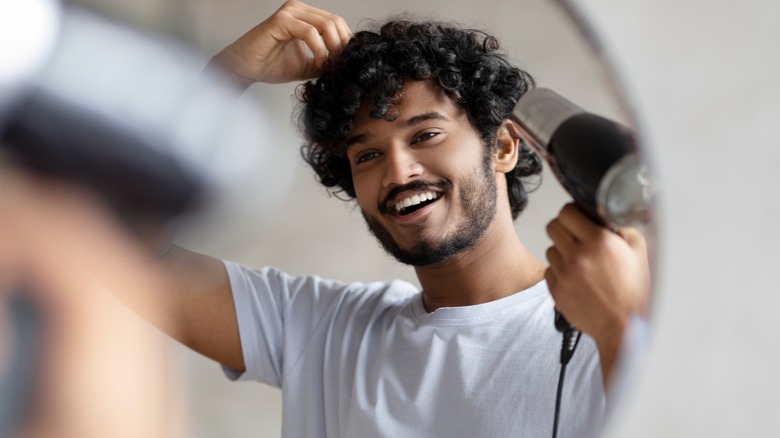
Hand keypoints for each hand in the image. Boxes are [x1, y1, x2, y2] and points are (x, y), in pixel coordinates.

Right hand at [210, 0, 351, 85]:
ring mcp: (290, 12)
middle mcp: (299, 9)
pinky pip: (310, 33)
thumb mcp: (307, 66)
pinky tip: (318, 63)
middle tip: (341, 66)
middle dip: (342, 46)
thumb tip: (346, 64)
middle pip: (335, 21)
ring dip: (333, 48)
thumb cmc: (271, 65)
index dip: (346, 43)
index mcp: (306, 16)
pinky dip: (319, 50)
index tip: (347, 63)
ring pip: (326, 25)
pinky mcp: (281, 20)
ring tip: (329, 66)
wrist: (245, 68)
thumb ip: (325, 61)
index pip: (337, 23)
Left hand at [544, 203, 650, 348]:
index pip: (567, 212)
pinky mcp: (556, 290)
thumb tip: (605, 215)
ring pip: (550, 248)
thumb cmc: (634, 292)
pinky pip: (549, 270)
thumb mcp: (639, 251)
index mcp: (599, 242)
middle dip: (564, 228)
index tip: (577, 217)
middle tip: (576, 236)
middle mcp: (578, 256)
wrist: (624, 326)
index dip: (572, 212)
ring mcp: (565, 274)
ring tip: (581, 261)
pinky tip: (577, 277)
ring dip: (562, 251)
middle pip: (552, 226)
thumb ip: (622, 227)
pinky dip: (559, 271)